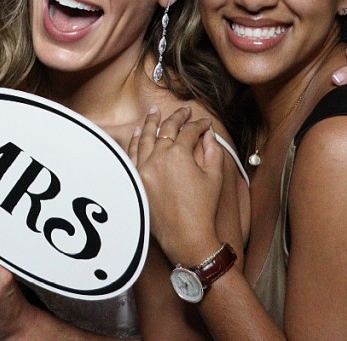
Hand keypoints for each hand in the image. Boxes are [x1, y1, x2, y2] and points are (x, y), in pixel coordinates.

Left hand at [126, 107, 223, 264]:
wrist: (185, 235)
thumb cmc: (202, 208)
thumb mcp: (214, 177)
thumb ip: (213, 150)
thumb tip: (209, 134)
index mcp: (179, 154)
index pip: (189, 131)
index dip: (199, 125)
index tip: (205, 124)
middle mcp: (158, 157)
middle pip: (166, 129)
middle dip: (177, 117)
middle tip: (184, 111)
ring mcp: (144, 167)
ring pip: (145, 137)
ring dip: (151, 122)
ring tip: (155, 111)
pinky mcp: (136, 179)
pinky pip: (132, 154)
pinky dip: (135, 140)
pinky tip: (139, 132)